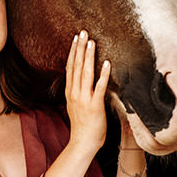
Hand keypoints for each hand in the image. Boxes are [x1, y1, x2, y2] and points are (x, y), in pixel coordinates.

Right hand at [65, 31, 110, 155]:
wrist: (83, 143)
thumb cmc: (83, 127)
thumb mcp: (77, 106)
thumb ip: (79, 93)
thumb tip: (84, 84)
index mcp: (70, 92)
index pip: (70, 67)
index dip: (73, 52)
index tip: (76, 38)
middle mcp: (74, 93)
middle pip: (76, 66)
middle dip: (79, 48)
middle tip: (83, 33)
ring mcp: (83, 99)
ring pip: (85, 73)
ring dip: (88, 56)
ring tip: (91, 42)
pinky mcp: (94, 105)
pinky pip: (99, 87)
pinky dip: (103, 74)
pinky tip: (106, 63)